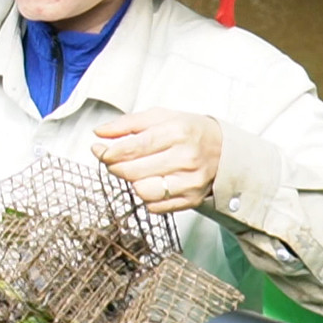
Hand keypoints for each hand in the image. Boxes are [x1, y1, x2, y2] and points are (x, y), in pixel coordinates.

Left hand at [91, 108, 222, 213]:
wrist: (225, 150)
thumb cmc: (188, 130)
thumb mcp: (160, 116)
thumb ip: (127, 123)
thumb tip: (99, 133)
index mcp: (177, 133)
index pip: (133, 147)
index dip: (109, 151)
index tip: (97, 149)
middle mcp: (185, 159)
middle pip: (134, 172)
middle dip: (114, 166)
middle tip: (111, 159)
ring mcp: (190, 182)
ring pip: (143, 192)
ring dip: (131, 182)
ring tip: (134, 171)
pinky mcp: (191, 199)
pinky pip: (155, 206)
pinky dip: (146, 196)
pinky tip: (150, 182)